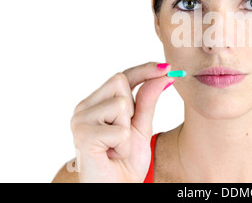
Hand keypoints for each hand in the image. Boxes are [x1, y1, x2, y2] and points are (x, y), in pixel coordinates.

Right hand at [70, 62, 173, 181]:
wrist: (116, 188)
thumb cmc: (126, 159)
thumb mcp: (142, 126)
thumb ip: (148, 100)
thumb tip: (165, 74)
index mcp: (97, 102)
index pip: (123, 76)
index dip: (145, 70)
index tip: (167, 67)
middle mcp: (85, 107)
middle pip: (120, 81)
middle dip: (133, 107)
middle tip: (124, 133)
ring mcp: (80, 120)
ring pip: (121, 103)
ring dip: (128, 129)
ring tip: (117, 145)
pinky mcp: (83, 136)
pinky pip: (119, 130)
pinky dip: (123, 145)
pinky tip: (112, 154)